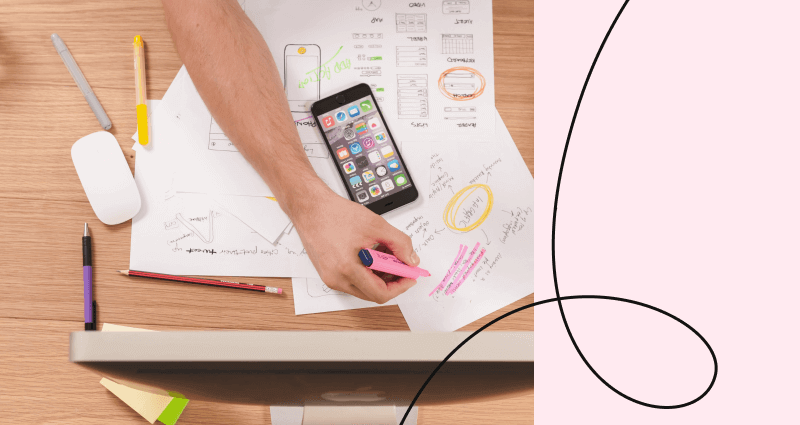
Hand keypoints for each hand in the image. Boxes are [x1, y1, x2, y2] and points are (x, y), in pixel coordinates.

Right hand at [289, 183, 420, 303]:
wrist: (310, 207)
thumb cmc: (334, 214)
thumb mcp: (376, 225)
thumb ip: (399, 243)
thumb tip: (411, 260)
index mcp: (347, 269)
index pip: (380, 293)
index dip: (400, 287)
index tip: (410, 276)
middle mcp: (336, 279)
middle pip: (372, 293)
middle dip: (391, 281)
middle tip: (401, 265)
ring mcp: (330, 277)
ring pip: (363, 288)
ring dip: (379, 276)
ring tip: (386, 254)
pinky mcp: (328, 273)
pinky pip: (353, 280)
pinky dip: (367, 272)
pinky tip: (372, 254)